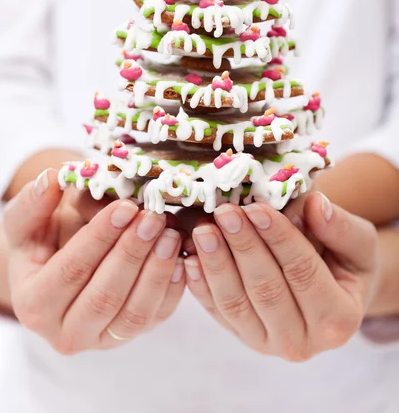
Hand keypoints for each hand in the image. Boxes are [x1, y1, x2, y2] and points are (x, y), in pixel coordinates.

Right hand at [4, 169, 184, 353]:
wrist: (58, 262)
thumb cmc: (42, 239)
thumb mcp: (27, 221)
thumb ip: (33, 203)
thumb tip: (51, 180)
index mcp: (33, 306)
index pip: (71, 271)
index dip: (100, 237)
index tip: (125, 207)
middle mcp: (65, 334)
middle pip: (105, 296)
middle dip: (132, 253)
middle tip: (153, 217)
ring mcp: (101, 340)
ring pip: (134, 314)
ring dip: (156, 271)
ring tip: (171, 233)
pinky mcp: (129, 334)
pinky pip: (156, 317)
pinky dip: (172, 288)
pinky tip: (181, 257)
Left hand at [184, 193, 378, 360]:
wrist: (334, 290)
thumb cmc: (347, 262)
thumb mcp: (358, 243)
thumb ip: (340, 227)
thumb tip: (315, 204)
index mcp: (339, 320)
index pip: (303, 274)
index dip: (279, 239)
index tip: (257, 208)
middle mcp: (302, 342)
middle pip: (266, 291)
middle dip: (243, 247)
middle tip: (225, 212)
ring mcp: (267, 344)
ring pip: (236, 304)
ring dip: (216, 264)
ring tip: (203, 229)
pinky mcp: (242, 336)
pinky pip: (216, 312)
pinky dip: (200, 285)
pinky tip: (190, 258)